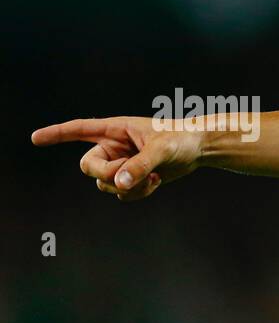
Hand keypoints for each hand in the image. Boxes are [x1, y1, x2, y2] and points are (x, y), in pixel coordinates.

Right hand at [31, 116, 205, 201]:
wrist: (198, 149)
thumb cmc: (180, 139)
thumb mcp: (161, 150)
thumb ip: (139, 165)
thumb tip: (118, 184)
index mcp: (114, 129)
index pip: (79, 130)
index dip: (56, 134)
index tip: (35, 139)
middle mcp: (113, 146)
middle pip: (88, 167)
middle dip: (106, 174)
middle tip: (129, 174)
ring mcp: (121, 163)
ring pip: (105, 184)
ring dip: (126, 187)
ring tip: (152, 177)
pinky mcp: (132, 178)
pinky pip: (122, 193)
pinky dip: (137, 193)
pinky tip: (154, 183)